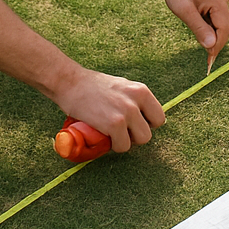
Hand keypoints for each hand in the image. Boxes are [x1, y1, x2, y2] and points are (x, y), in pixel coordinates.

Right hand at [51, 68, 165, 153]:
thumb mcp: (120, 86)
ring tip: (112, 134)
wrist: (70, 83)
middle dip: (135, 135)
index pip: (159, 117)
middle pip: (149, 132)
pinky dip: (114, 146)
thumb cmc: (92, 86)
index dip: (146, 124)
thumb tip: (141, 115)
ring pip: (140, 140)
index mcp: (141, 90)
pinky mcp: (114, 124)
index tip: (133, 125)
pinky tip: (104, 137)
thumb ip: (132, 98)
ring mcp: (127, 112)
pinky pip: (123, 146)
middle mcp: (137, 100)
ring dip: (126, 141)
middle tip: (120, 131)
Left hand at [161, 0, 228, 67]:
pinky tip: (197, 24)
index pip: (224, 29)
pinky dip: (209, 23)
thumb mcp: (184, 11)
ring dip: (211, 32)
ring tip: (199, 39)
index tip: (209, 60)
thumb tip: (211, 46)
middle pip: (225, 26)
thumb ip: (198, 28)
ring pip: (219, 21)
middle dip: (216, 41)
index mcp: (219, 1)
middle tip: (206, 56)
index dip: (218, 46)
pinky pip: (215, 14)